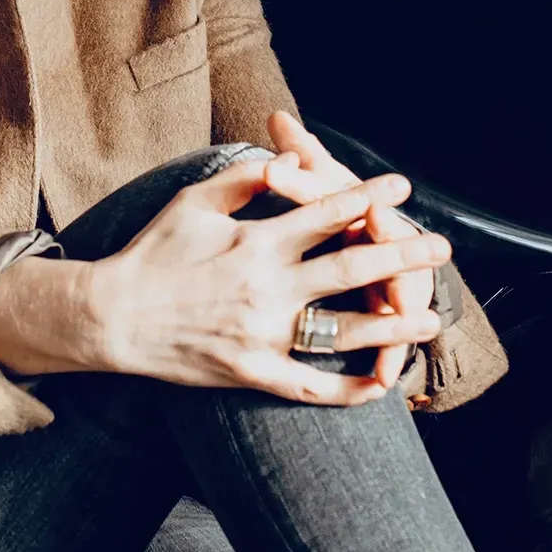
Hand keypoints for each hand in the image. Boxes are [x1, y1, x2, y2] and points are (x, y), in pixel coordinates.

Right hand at [86, 146, 449, 404]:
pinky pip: (309, 385)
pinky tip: (379, 385)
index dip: (369, 199)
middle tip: (440, 248)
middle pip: (350, 268)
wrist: (111, 318)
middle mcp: (266, 287)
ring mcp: (262, 334)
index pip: (327, 214)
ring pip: (341, 330)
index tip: (403, 191)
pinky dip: (346, 389)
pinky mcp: (251, 372)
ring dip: (392, 325)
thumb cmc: (153, 253)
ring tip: (429, 320)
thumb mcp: (193, 201)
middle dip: (402, 256)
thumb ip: (244, 177)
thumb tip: (288, 161)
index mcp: (256, 241)